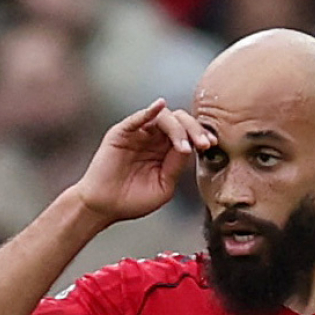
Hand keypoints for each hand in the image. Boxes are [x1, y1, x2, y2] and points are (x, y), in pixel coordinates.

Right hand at [74, 100, 214, 223]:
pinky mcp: (122, 133)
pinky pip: (137, 118)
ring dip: (177, 128)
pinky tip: (159, 107)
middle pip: (179, 121)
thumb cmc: (132, 200)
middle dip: (194, 130)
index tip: (210, 146)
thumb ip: (177, 166)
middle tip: (203, 143)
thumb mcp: (164, 186)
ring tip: (182, 146)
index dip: (200, 136)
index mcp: (166, 150)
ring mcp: (138, 134)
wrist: (104, 207)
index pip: (188, 134)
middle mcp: (154, 138)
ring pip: (163, 117)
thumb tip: (190, 147)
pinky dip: (149, 111)